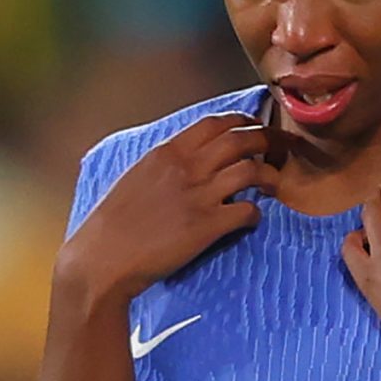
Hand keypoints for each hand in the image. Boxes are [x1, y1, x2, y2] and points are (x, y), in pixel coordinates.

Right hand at [57, 113, 266, 304]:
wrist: (104, 258)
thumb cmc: (113, 222)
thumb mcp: (136, 176)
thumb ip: (164, 163)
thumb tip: (186, 157)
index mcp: (167, 152)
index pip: (214, 123)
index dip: (240, 121)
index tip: (251, 127)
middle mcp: (187, 167)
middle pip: (240, 139)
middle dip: (265, 140)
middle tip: (276, 150)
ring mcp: (200, 196)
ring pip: (251, 170)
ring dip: (268, 176)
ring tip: (271, 185)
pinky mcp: (208, 226)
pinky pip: (248, 210)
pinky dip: (256, 213)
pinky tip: (251, 218)